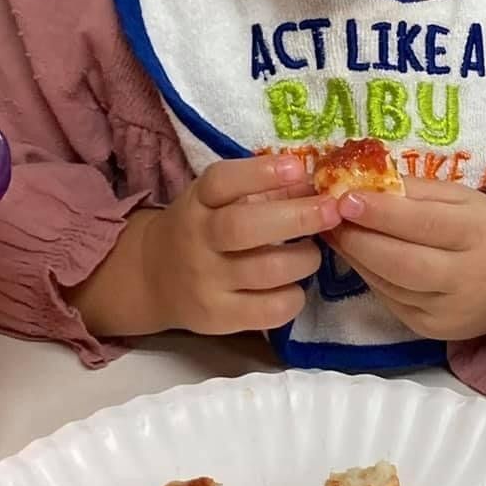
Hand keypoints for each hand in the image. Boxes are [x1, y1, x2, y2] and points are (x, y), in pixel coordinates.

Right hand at [73, 155, 339, 338]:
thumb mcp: (218, 201)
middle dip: (297, 217)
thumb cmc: (202, 229)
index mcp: (197, 202)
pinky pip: (269, 311)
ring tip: (313, 252)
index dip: (260, 173)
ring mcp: (206, 282)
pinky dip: (293, 297)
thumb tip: (316, 185)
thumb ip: (262, 191)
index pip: (221, 182)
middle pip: (243, 227)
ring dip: (304, 259)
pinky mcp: (218, 318)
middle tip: (332, 211)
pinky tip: (294, 285)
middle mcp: (197, 240)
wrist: (153, 279)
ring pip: (265, 271)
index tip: (298, 167)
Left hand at [330, 179, 485, 347]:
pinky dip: (366, 274)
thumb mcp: (464, 200)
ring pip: (390, 284)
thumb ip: (418, 191)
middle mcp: (467, 277)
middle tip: (329, 217)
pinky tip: (354, 254)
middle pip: (402, 262)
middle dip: (359, 239)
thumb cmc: (485, 233)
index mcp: (481, 234)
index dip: (381, 212)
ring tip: (333, 231)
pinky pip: (389, 299)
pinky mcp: (428, 328)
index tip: (344, 197)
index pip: (424, 224)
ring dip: (355, 256)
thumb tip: (365, 182)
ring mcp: (447, 310)